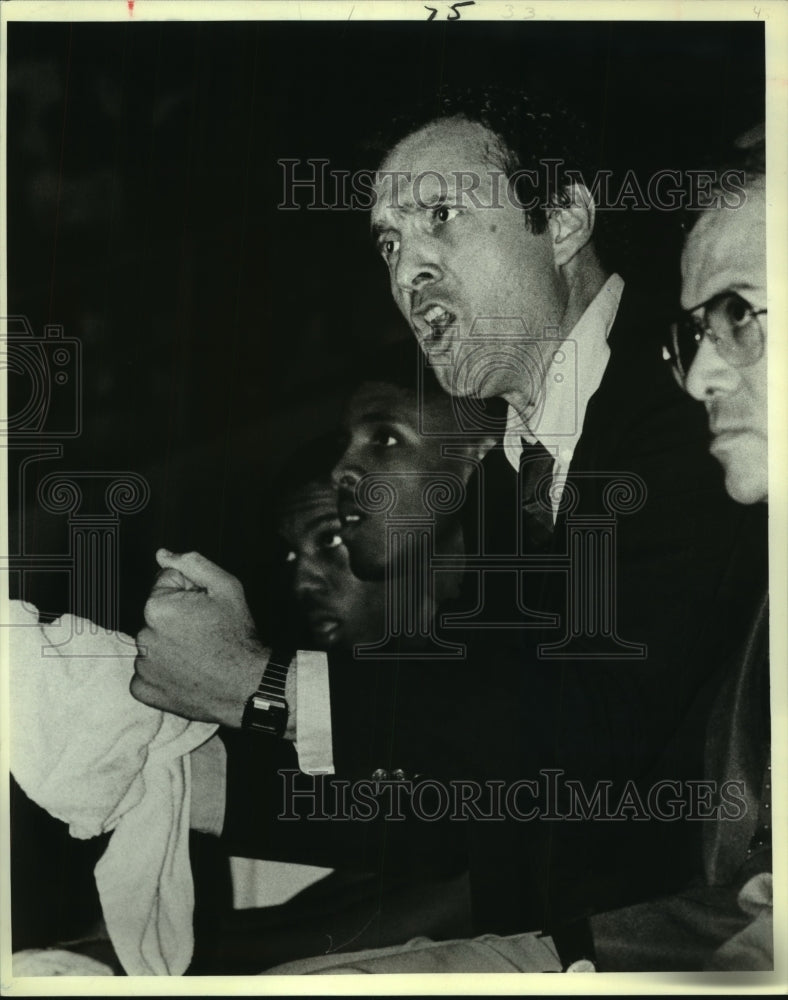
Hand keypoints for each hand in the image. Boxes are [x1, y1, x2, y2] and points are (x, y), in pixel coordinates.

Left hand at [131, 549, 267, 726]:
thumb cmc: (238, 635)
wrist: (247, 685)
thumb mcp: (226, 587)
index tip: (206, 612)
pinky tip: (186, 672)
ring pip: (153, 642)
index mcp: (157, 608)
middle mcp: (142, 636)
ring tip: (199, 654)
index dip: (189, 594)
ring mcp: (141, 666)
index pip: (165, 585)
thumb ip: (192, 563)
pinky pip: (147, 672)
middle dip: (177, 618)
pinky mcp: (143, 689)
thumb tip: (163, 554)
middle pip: (157, 615)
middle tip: (205, 633)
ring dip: (169, 645)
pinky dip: (163, 672)